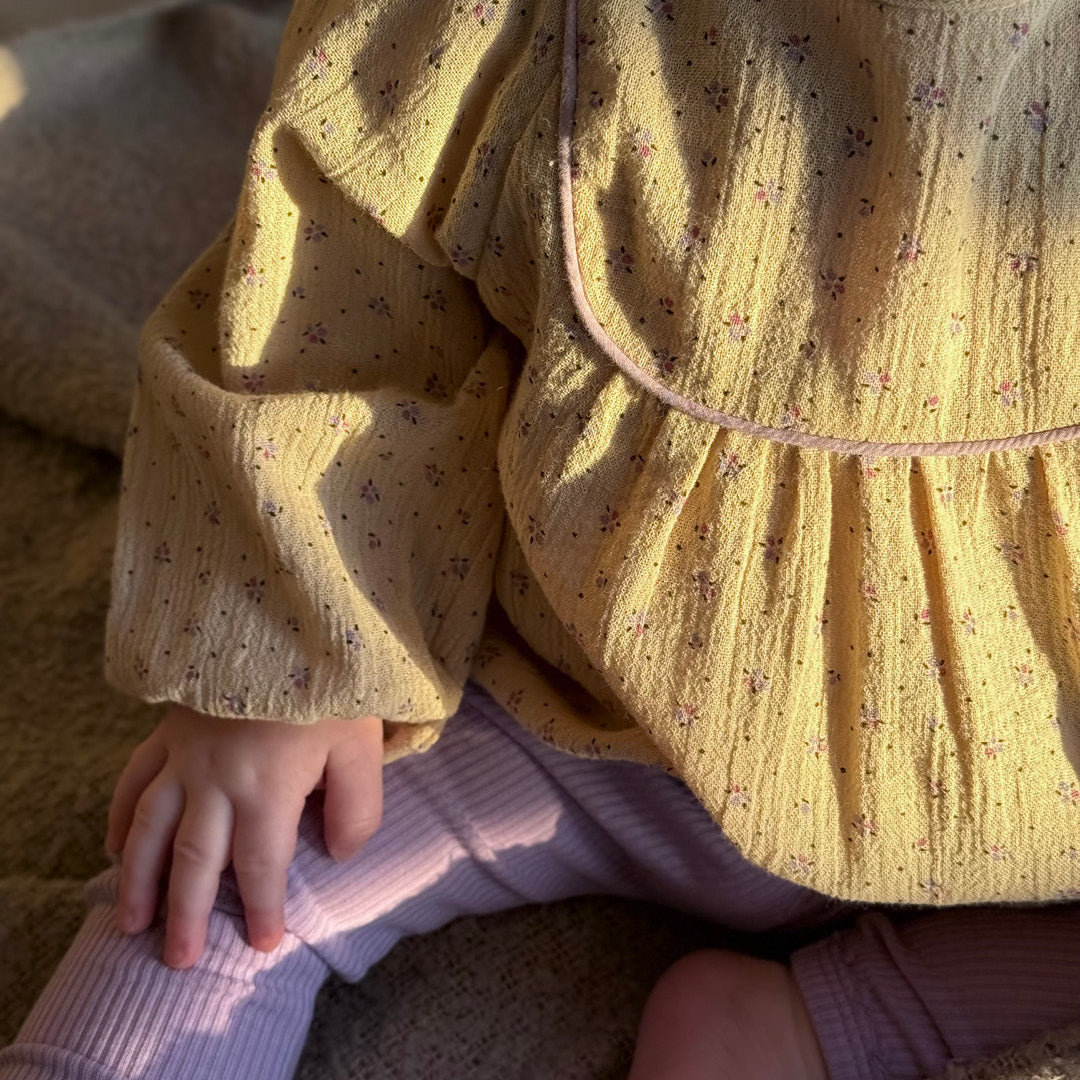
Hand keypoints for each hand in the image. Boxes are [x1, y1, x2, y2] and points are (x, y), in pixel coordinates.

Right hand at [105, 702, 383, 969]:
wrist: (285, 619)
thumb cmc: (333, 683)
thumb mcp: (362, 743)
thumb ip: (357, 806)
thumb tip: (337, 855)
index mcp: (267, 788)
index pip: (260, 866)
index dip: (262, 909)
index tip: (263, 944)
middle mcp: (216, 780)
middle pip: (195, 861)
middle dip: (186, 914)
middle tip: (178, 960)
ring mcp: (186, 754)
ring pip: (152, 830)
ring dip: (140, 879)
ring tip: (131, 923)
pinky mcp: (169, 729)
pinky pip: (133, 779)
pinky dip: (121, 817)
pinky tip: (115, 848)